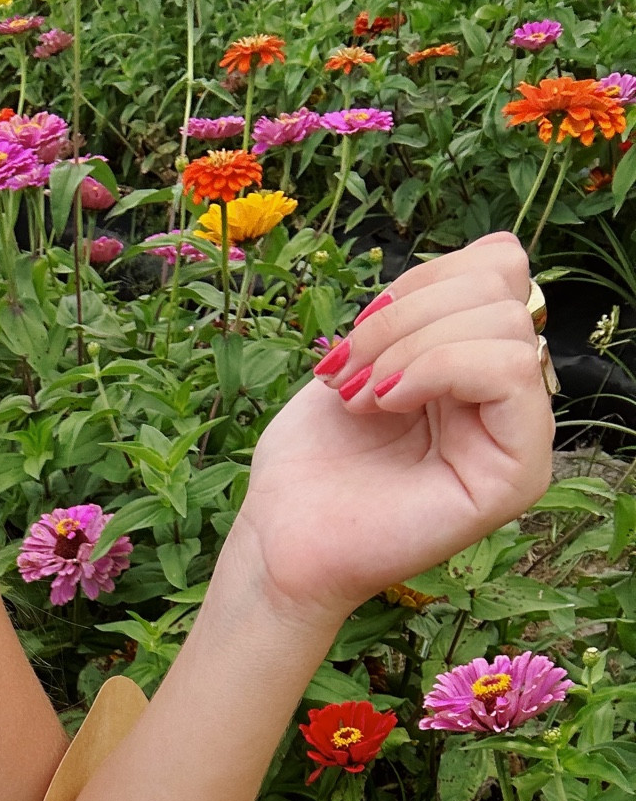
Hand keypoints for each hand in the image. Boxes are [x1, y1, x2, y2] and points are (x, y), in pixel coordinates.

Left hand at [230, 233, 554, 626]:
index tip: (354, 337)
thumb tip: (487, 259)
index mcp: (475, 363)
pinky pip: (509, 372)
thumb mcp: (362, 355)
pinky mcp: (517, 476)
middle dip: (405, 314)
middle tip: (346, 373)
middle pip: (500, 286)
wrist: (282, 541)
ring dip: (410, 344)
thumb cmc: (312, 463)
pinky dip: (438, 367)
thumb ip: (425, 304)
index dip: (421, 279)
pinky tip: (388, 402)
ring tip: (360, 396)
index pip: (495, 266)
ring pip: (505, 323)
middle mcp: (507, 399)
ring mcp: (519, 438)